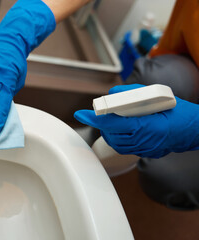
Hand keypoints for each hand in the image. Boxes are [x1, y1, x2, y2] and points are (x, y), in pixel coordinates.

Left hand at [74, 84, 198, 157]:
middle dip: (101, 125)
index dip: (95, 119)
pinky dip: (118, 138)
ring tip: (110, 121)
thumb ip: (133, 93)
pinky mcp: (146, 153)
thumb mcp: (158, 96)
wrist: (196, 130)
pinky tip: (121, 130)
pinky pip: (125, 148)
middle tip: (97, 114)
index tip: (81, 114)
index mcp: (145, 126)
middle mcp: (143, 140)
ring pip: (116, 144)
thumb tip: (112, 94)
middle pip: (111, 135)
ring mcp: (145, 149)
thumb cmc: (180, 112)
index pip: (112, 124)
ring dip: (109, 132)